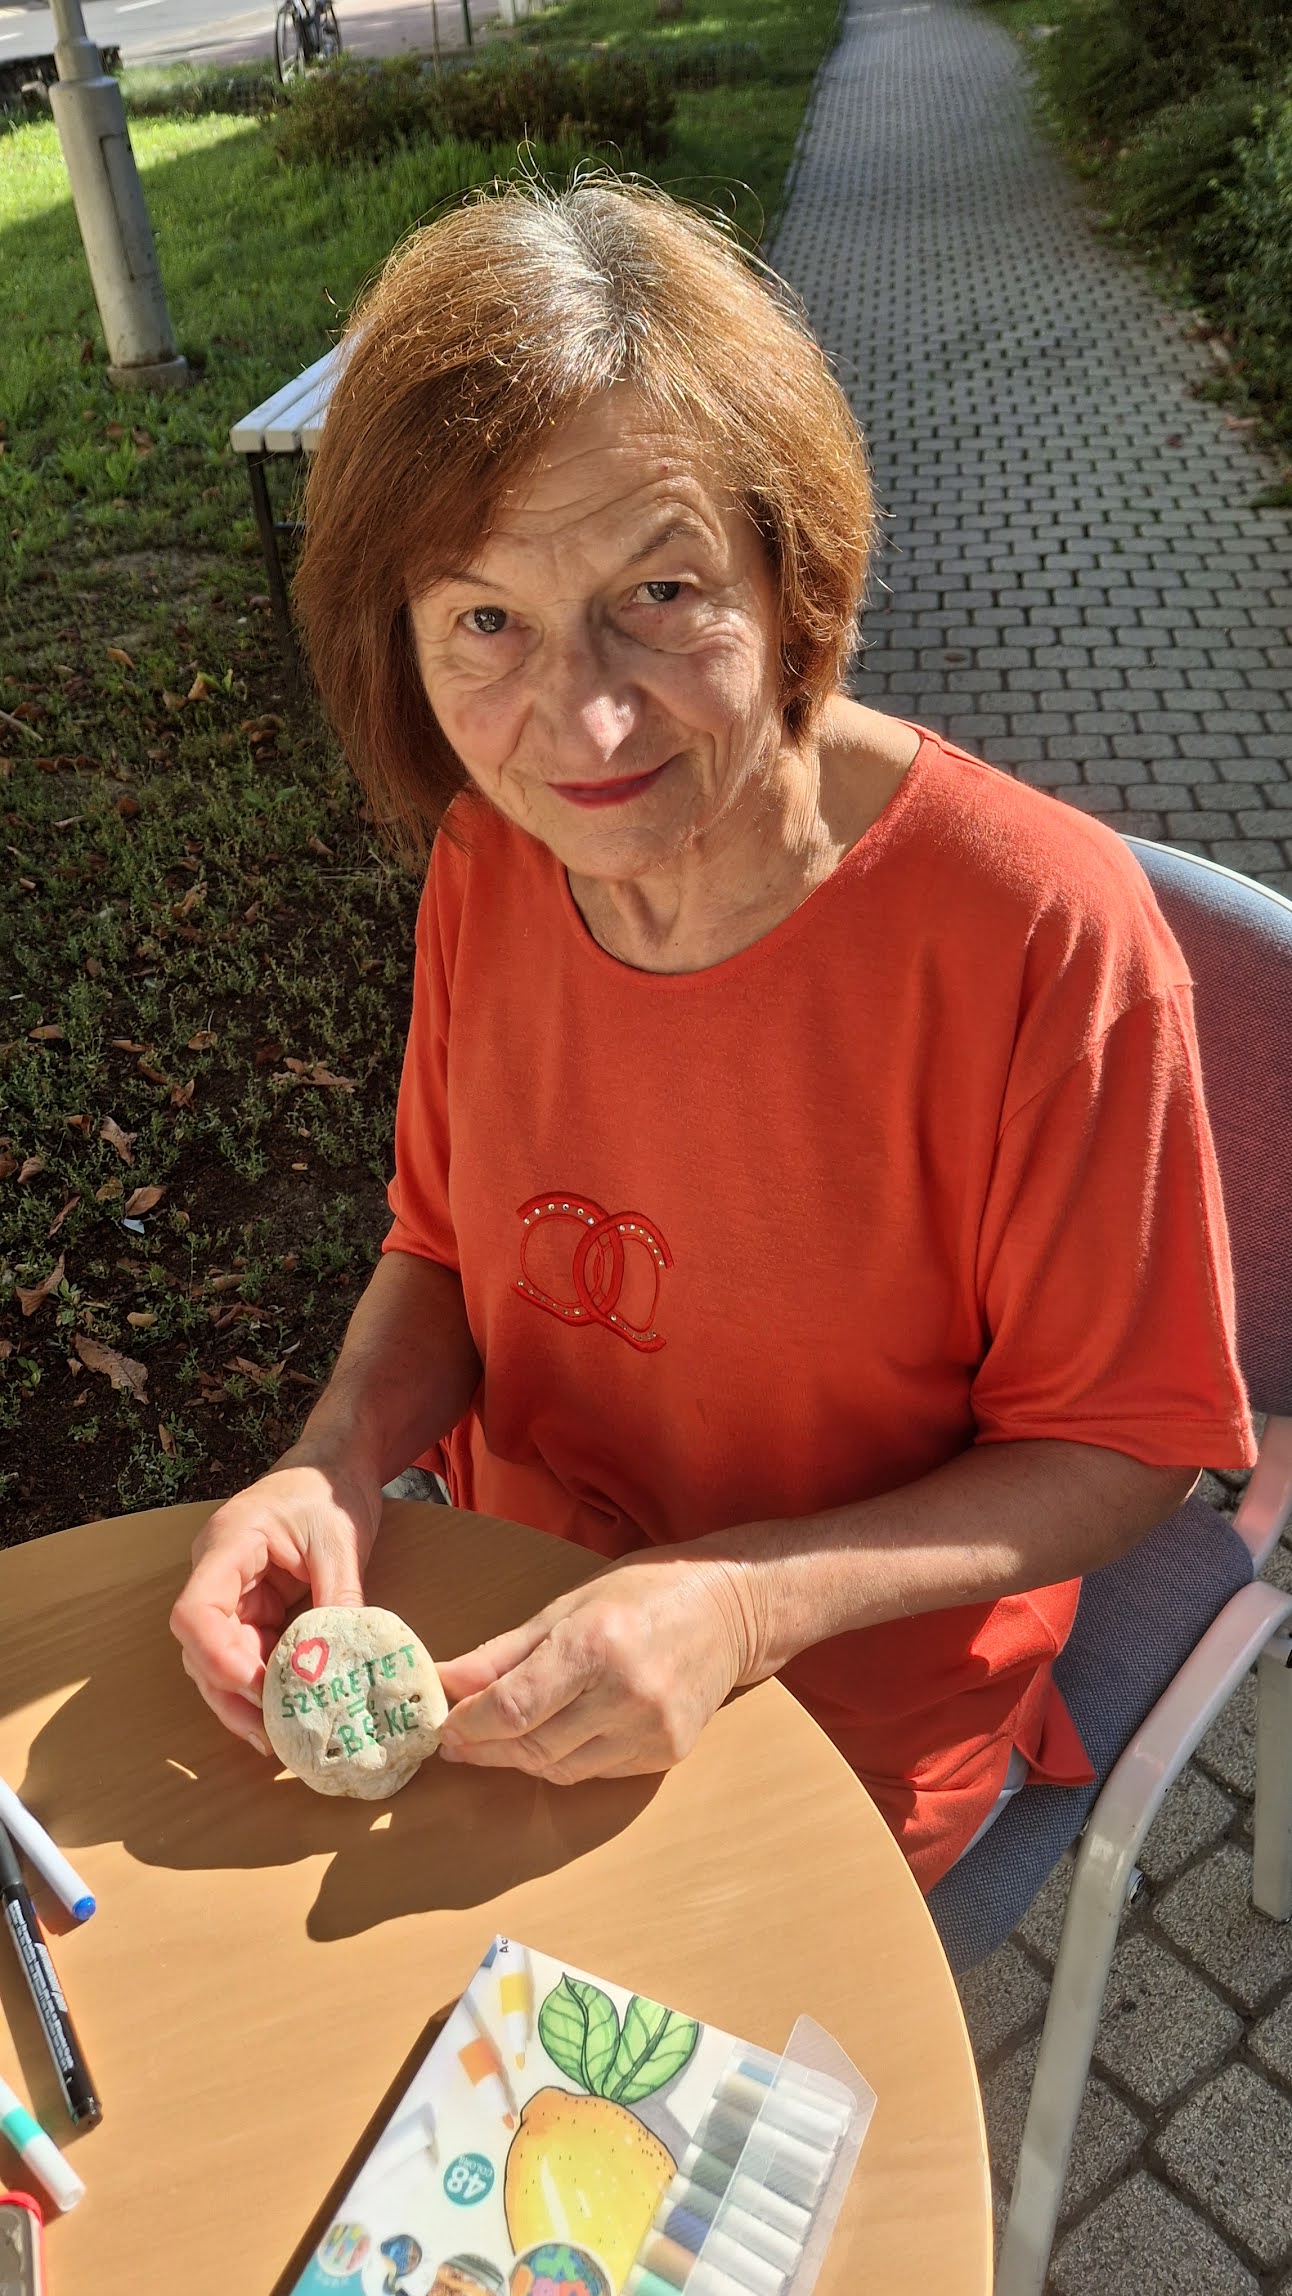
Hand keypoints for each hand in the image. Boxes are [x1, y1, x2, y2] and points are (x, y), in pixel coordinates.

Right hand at [169, 1460, 380, 1752]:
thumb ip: (338, 1599)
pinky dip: (263, 1685)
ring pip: (218, 1659)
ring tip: (278, 1736)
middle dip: (231, 1693)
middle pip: (200, 1647)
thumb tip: (340, 1664)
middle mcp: (217, 1574)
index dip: (217, 1657)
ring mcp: (231, 1594)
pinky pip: (247, 1654)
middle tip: (271, 1733)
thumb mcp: (341, 1540)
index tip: (256, 1685)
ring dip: (244, 1699)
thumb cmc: (331, 1490)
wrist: (334, 1465)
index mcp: (229, 1545)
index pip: (195, 1611)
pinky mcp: (252, 1609)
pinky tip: (287, 1713)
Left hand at [435, 1550, 755, 1782]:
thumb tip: (446, 1682)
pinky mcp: (668, 1754)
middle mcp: (627, 1694)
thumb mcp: (568, 1605)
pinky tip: (557, 1735)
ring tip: (502, 1738)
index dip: (470, 1725)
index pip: (514, 1707)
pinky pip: (596, 1772)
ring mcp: (652, 1730)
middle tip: (459, 1740)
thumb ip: (503, 1652)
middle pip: (534, 1746)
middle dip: (487, 1748)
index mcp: (596, 1645)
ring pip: (562, 1769)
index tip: (444, 1726)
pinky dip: (565, 1759)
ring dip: (522, 1758)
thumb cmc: (645, 1593)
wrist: (733, 1608)